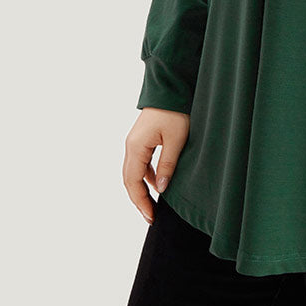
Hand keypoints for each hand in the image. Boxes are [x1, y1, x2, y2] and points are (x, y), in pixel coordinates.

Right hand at [122, 107, 189, 223]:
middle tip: (151, 216)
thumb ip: (167, 166)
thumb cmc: (175, 111)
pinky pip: (139, 162)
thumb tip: (160, 189)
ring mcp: (135, 141)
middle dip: (139, 199)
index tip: (151, 217)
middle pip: (129, 179)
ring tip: (153, 204)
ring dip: (141, 189)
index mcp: (136, 147)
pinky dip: (145, 176)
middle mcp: (131, 145)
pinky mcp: (142, 138)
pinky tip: (156, 183)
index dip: (141, 202)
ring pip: (133, 172)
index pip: (133, 182)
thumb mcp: (176, 141)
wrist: (172, 88)